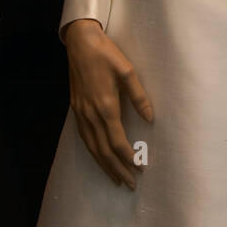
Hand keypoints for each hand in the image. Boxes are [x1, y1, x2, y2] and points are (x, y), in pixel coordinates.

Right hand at [62, 18, 153, 188]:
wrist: (79, 42)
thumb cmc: (106, 54)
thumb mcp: (127, 71)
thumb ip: (139, 96)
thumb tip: (150, 118)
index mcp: (105, 106)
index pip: (117, 141)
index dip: (129, 158)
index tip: (140, 168)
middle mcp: (91, 114)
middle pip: (103, 150)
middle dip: (117, 169)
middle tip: (129, 184)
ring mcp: (81, 113)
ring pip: (92, 147)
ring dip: (104, 165)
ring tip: (116, 179)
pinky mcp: (76, 109)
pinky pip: (84, 137)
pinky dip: (93, 152)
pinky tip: (99, 157)